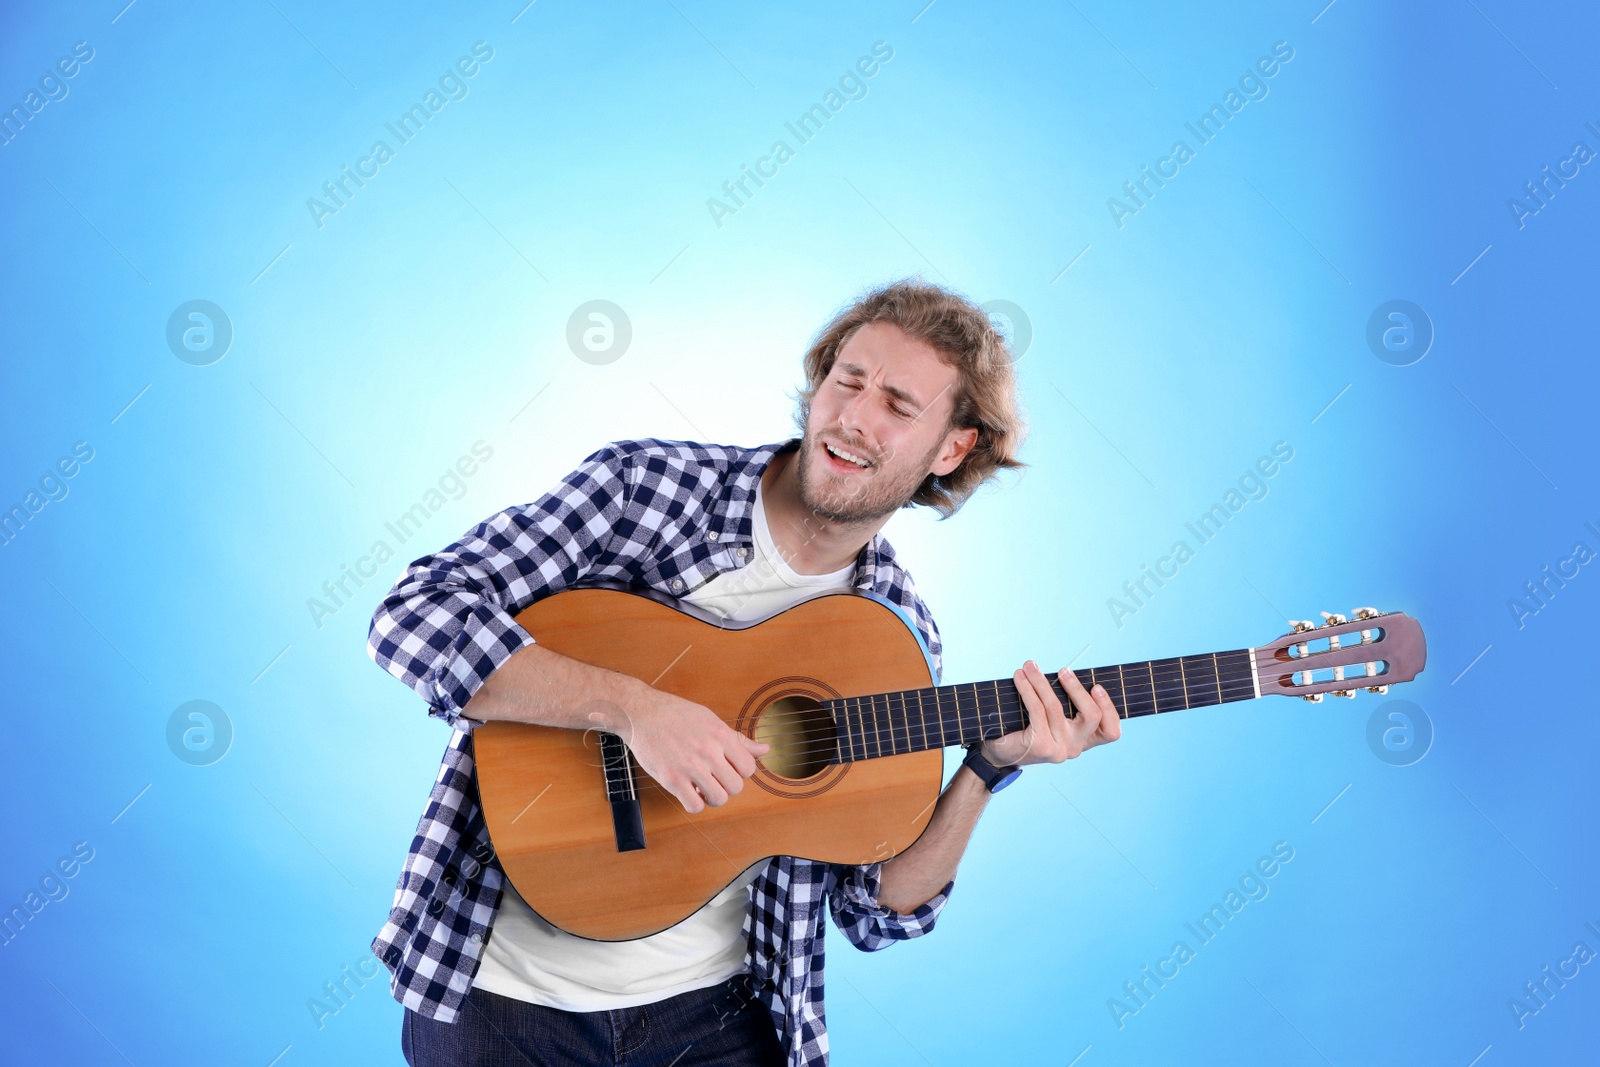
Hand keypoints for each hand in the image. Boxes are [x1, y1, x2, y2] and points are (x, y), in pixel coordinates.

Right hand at [610, 686, 769, 813]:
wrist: (641, 712)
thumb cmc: (676, 714)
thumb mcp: (712, 720)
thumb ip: (738, 740)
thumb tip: (765, 750)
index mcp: (721, 735)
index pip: (749, 767)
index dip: (740, 772)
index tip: (727, 768)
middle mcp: (709, 751)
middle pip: (736, 787)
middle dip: (726, 786)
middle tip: (714, 778)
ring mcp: (690, 766)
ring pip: (719, 799)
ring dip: (712, 797)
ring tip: (701, 786)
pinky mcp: (671, 779)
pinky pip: (695, 806)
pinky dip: (695, 804)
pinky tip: (689, 792)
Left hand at [979, 660, 1121, 767]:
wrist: (999, 753)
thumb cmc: (1027, 728)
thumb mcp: (1052, 717)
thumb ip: (1065, 703)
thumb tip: (1067, 672)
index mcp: (1083, 740)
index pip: (1110, 732)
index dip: (1109, 708)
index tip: (1096, 686)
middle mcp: (1075, 747)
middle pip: (1092, 716)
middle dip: (1077, 688)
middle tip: (1063, 670)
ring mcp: (1059, 749)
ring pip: (1056, 707)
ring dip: (1041, 682)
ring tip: (1030, 666)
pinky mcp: (1041, 746)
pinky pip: (1037, 709)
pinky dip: (1028, 689)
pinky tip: (1020, 678)